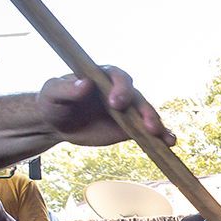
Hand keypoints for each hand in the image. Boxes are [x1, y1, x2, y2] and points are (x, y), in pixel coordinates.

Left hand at [37, 68, 174, 147]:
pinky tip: (168, 144)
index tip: (116, 103)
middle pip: (138, 97)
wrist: (59, 124)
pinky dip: (161, 135)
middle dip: (143, 110)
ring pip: (147, 114)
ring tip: (161, 136)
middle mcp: (119, 91)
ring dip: (156, 124)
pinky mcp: (131, 127)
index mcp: (102, 77)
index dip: (121, 88)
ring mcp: (128, 110)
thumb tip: (84, 84)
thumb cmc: (53, 102)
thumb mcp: (52, 93)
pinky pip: (149, 130)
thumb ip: (66, 88)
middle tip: (144, 124)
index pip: (118, 76)